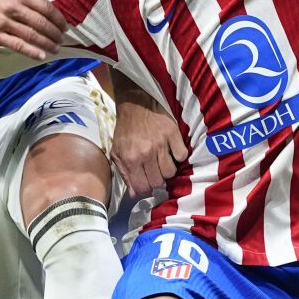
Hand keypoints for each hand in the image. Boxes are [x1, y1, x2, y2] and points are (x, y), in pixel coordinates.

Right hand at [0, 0, 66, 60]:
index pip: (45, 7)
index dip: (57, 18)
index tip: (64, 26)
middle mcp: (13, 8)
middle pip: (41, 23)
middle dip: (54, 33)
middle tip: (62, 39)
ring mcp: (4, 23)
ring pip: (31, 35)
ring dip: (47, 43)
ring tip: (55, 48)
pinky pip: (17, 45)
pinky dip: (31, 51)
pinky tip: (41, 56)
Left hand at [111, 80, 187, 198]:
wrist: (135, 104)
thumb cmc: (125, 130)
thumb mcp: (117, 152)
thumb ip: (124, 174)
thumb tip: (134, 195)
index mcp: (130, 159)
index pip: (142, 188)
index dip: (145, 190)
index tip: (146, 184)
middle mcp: (145, 153)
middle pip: (158, 182)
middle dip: (156, 180)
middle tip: (154, 171)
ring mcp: (161, 144)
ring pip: (171, 172)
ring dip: (167, 170)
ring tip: (162, 162)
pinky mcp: (173, 134)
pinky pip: (182, 156)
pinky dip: (178, 156)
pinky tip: (171, 152)